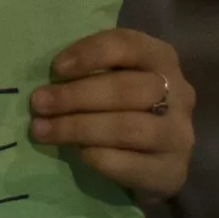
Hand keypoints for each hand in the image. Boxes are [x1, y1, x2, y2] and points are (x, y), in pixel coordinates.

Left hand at [30, 29, 195, 203]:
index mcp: (161, 58)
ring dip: (78, 128)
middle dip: (75, 96)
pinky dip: (99, 158)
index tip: (55, 68)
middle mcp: (180, 93)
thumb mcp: (112, 78)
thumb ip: (90, 71)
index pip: (128, 45)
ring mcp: (180, 134)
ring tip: (43, 130)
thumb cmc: (123, 107)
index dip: (90, 54)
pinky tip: (78, 154)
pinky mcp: (174, 171)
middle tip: (38, 104)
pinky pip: (132, 164)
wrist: (153, 160)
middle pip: (126, 89)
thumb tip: (46, 81)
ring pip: (128, 128)